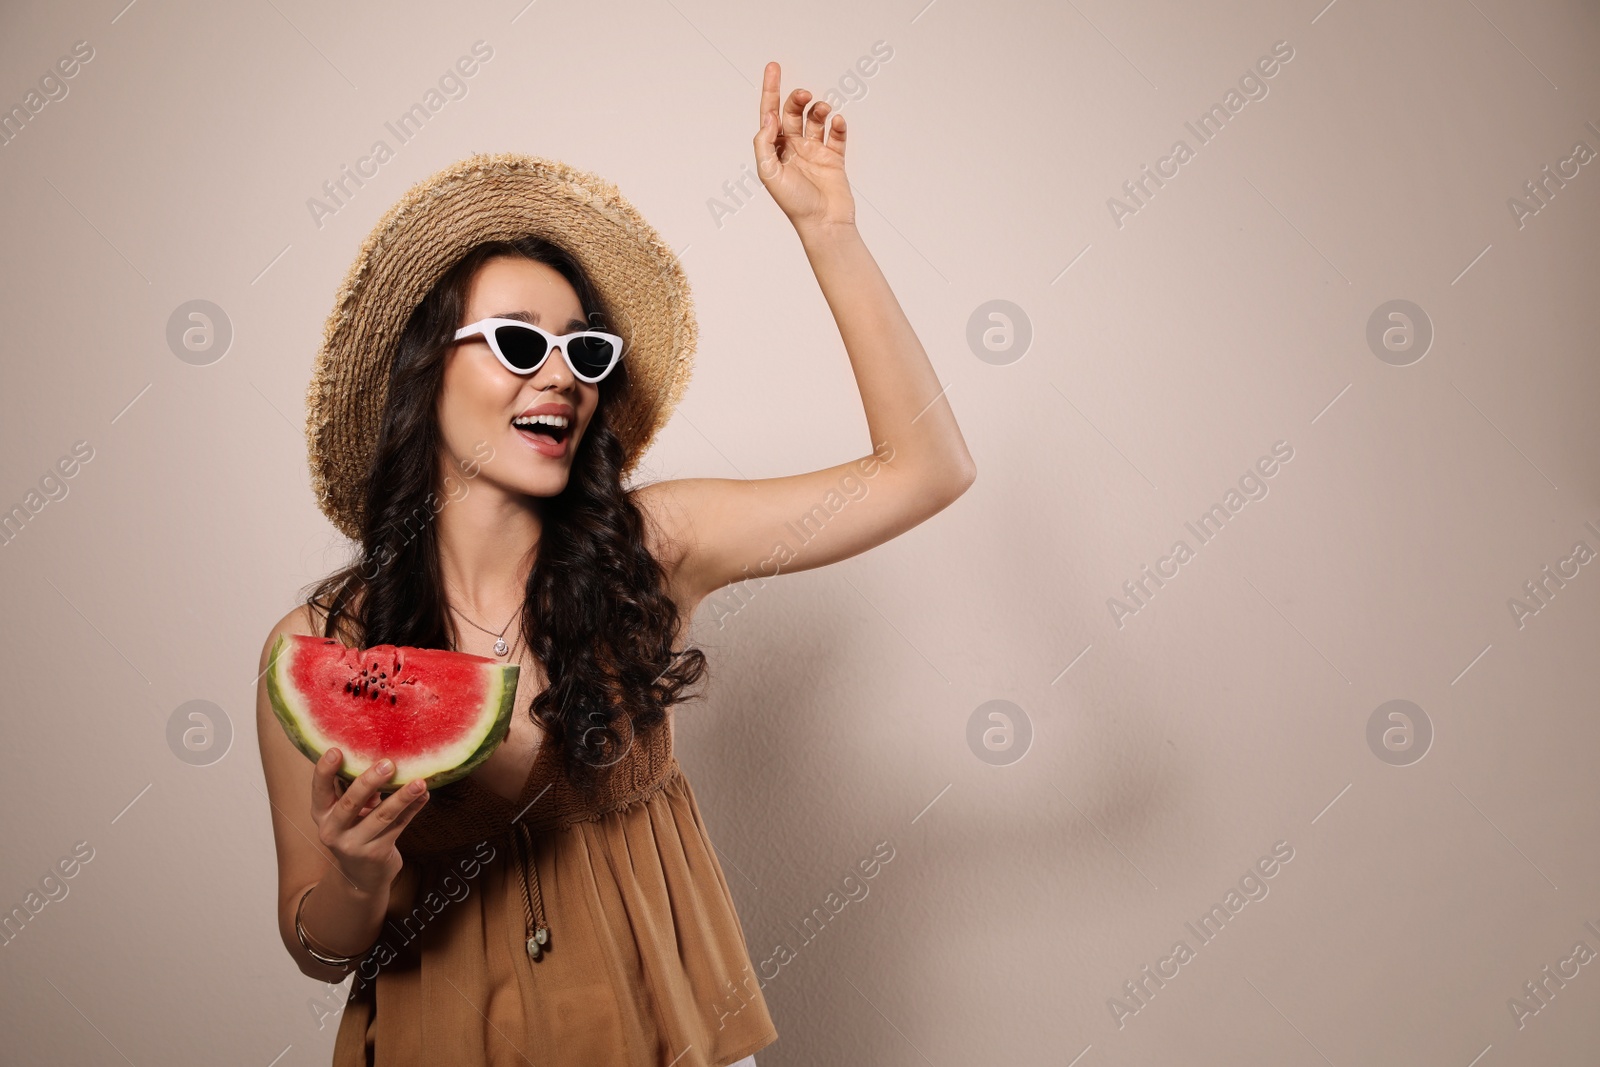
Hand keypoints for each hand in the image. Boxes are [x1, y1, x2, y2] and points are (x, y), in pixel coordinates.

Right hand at [310, 748, 428, 895]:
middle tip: (388, 764)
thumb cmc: (355, 830)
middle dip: (369, 782)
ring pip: (381, 816)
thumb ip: (356, 790)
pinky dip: (413, 808)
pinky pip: (399, 826)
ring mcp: (354, 845)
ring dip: (402, 797)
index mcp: (321, 814)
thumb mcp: (347, 813)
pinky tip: (424, 795)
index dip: (324, 771)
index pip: (319, 790)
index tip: (336, 750)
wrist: (361, 876)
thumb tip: (380, 756)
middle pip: (350, 803)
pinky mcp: (376, 854)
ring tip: (419, 782)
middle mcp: (333, 830)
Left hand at [753, 61, 854, 232]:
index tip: (774, 66)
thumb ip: (765, 143)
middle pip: (793, 113)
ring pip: (815, 119)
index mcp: (775, 151)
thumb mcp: (768, 173)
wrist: (824, 223)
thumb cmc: (794, 203)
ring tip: (823, 109)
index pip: (770, 114)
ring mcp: (815, 152)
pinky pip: (836, 135)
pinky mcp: (834, 158)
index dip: (770, 90)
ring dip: (818, 109)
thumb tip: (770, 118)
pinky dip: (838, 125)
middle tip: (804, 95)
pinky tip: (837, 122)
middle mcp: (793, 149)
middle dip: (797, 99)